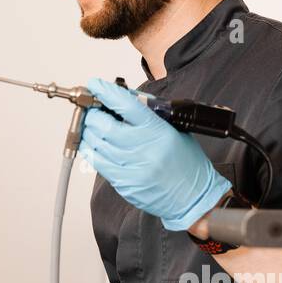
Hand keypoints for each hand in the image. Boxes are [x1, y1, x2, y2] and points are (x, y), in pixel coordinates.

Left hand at [80, 77, 230, 231]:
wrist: (193, 198)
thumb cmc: (187, 164)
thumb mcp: (175, 131)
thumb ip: (151, 117)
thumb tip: (123, 102)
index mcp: (159, 132)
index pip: (127, 106)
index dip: (106, 92)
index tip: (95, 84)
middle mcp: (144, 149)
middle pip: (105, 125)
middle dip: (92, 114)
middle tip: (90, 108)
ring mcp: (132, 168)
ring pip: (97, 144)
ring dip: (88, 131)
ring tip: (89, 124)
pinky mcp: (124, 184)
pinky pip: (98, 162)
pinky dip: (90, 149)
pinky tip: (90, 142)